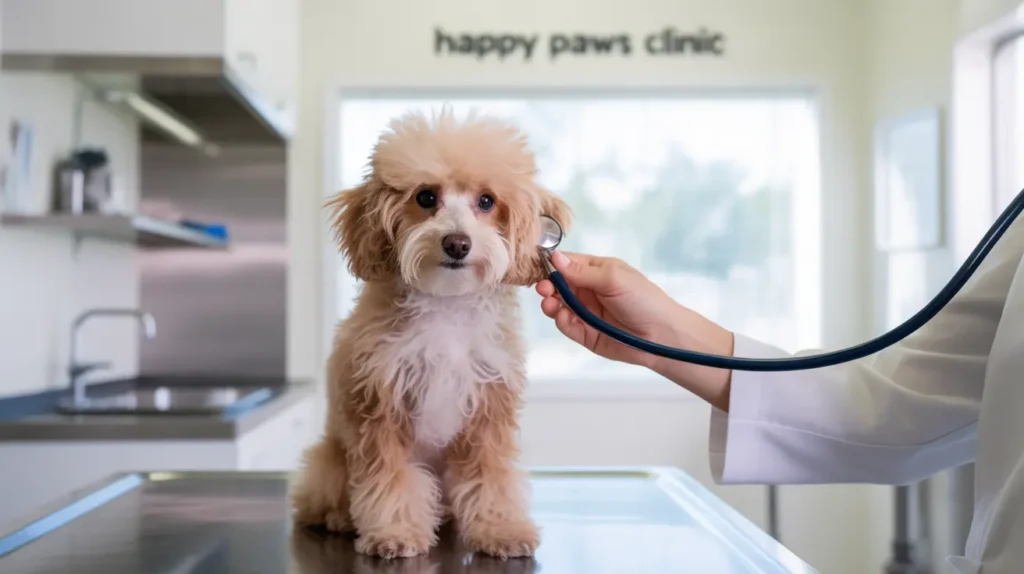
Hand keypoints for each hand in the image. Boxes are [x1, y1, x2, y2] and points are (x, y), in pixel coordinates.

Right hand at [535, 251, 686, 368]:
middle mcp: (589, 290)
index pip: (568, 263)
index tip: (538, 267)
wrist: (661, 335)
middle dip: (548, 286)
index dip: (552, 265)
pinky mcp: (586, 334)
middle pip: (559, 285)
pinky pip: (567, 326)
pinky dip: (561, 321)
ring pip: (559, 306)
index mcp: (596, 271)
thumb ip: (582, 272)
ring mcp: (586, 312)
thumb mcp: (613, 279)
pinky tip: (563, 317)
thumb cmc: (643, 299)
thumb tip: (555, 257)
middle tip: (543, 289)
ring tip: (550, 304)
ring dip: (551, 304)